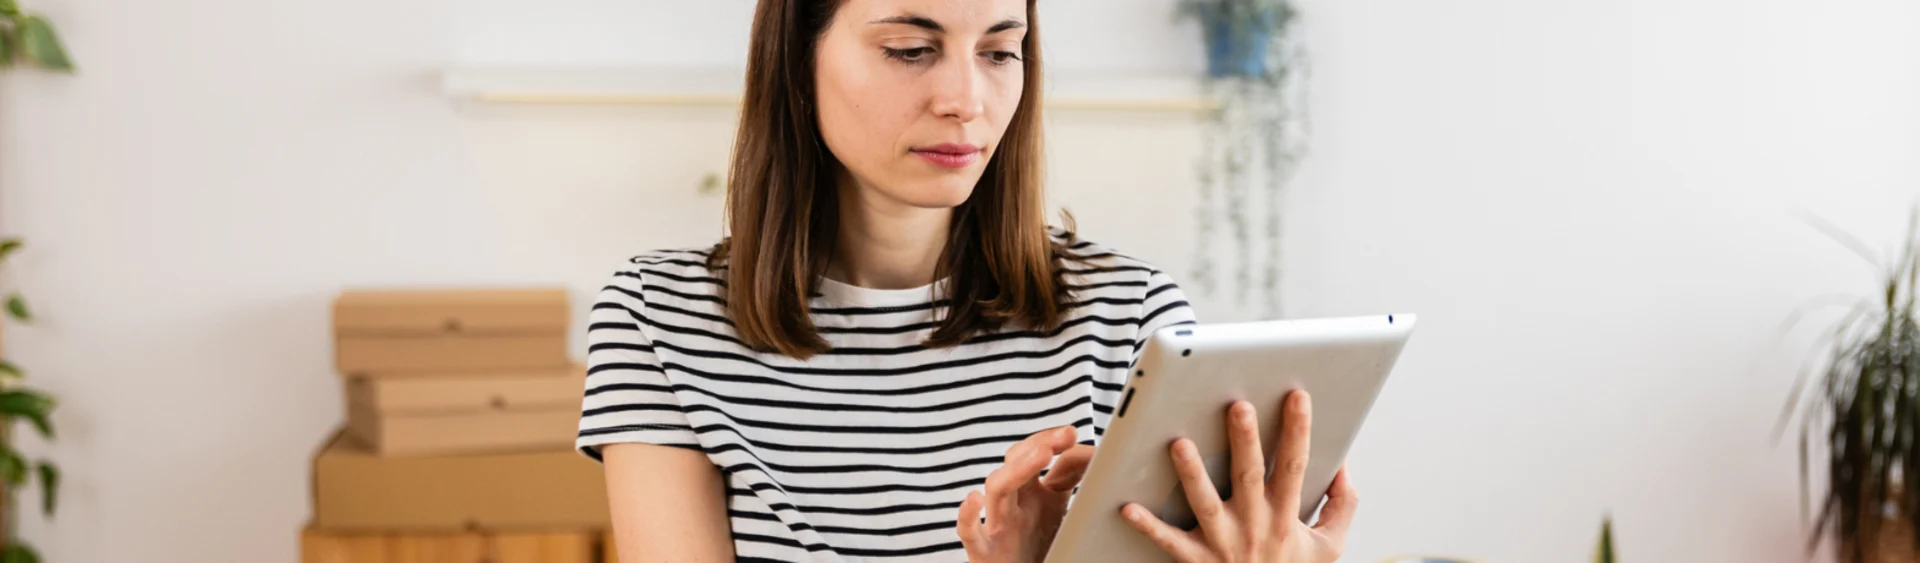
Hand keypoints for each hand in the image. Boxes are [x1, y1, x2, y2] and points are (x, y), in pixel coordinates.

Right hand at [956, 426, 1094, 562]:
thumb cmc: (1039, 548)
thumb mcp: (1059, 510)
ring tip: (1042, 454)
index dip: (1053, 440)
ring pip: (997, 489)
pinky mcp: (984, 554)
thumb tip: (1094, 456)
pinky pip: (970, 533)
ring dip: (1017, 469)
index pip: (1037, 454)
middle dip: (1037, 445)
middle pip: (1015, 463)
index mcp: (1031, 491)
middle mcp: (1012, 503)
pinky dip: (967, 516)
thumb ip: (1070, 482)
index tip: (1071, 433)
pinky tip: (974, 500)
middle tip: (1064, 436)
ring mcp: (997, 525)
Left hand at [1120, 391, 1357, 562]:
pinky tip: (1127, 506)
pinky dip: (1148, 525)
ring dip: (1192, 473)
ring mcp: (1222, 543)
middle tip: (1237, 406)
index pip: (1294, 466)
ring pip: (1205, 504)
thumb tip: (1342, 468)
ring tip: (1180, 444)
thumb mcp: (1329, 546)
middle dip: (1244, 441)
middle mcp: (1253, 526)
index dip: (1298, 430)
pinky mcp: (1197, 560)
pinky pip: (1169, 541)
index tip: (1297, 396)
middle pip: (1248, 476)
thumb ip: (1342, 507)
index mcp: (1285, 516)